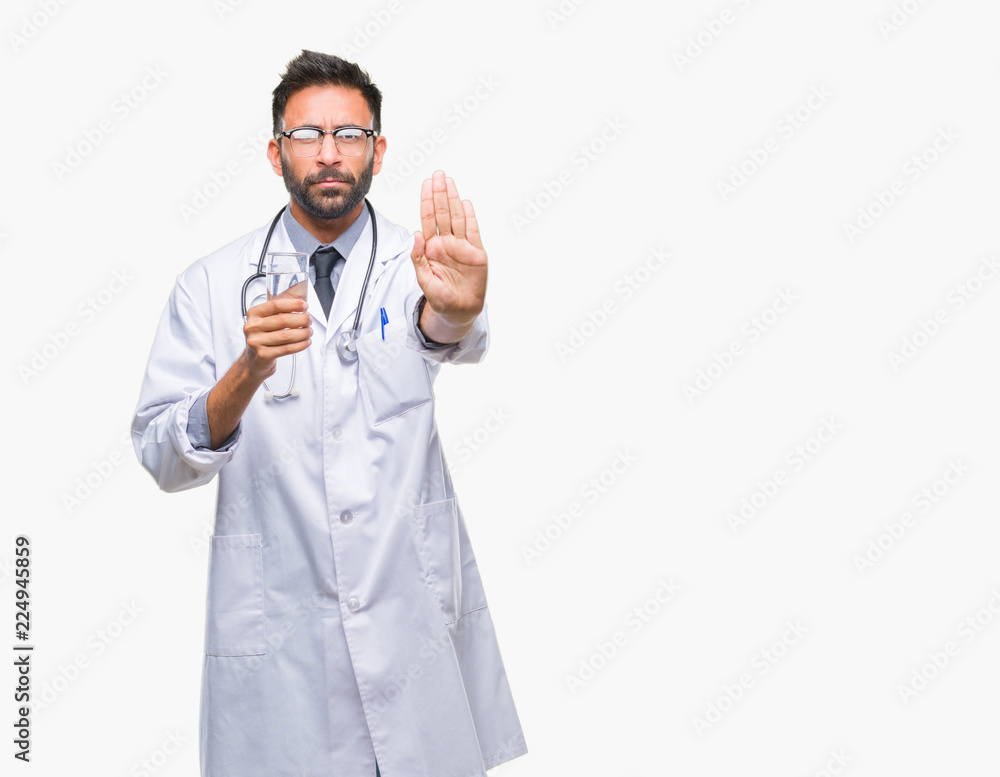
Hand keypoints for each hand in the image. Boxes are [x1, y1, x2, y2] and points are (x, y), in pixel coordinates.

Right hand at [242, 294, 311, 377]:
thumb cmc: (263, 336)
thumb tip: (300, 295)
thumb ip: (282, 307)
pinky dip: (300, 345)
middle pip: (283, 320)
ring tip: (309, 332)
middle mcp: (253, 327)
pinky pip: (287, 348)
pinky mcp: (263, 355)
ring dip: (303, 333)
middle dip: (301, 319)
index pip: (275, 305)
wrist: (254, 360)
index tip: (304, 306)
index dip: (293, 304)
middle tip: (309, 320)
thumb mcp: (267, 319)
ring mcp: (256, 342)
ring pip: (287, 335)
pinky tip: (306, 342)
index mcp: (254, 314)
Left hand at [411, 170, 486, 331]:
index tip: (426, 184)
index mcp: (431, 247)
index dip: (426, 201)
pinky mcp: (476, 253)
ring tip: (449, 182)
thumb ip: (418, 257)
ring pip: (456, 218)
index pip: (428, 219)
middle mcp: (446, 243)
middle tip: (438, 175)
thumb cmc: (440, 297)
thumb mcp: (424, 279)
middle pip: (442, 213)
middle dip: (439, 194)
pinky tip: (465, 203)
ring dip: (452, 200)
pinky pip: (472, 232)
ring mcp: (461, 246)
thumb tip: (416, 234)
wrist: (458, 310)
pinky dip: (469, 218)